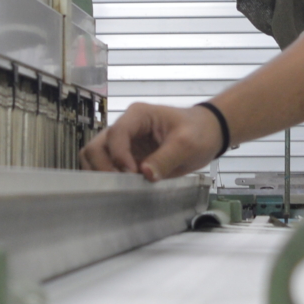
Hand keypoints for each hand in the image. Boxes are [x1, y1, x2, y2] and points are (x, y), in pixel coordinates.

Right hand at [82, 102, 225, 180]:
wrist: (208, 134)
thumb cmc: (198, 131)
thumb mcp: (187, 143)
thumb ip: (166, 158)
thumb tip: (145, 175)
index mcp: (138, 115)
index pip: (116, 134)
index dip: (119, 155)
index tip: (132, 173)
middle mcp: (125, 127)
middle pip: (96, 146)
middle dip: (103, 166)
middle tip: (120, 184)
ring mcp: (124, 144)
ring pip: (95, 157)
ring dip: (100, 173)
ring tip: (119, 186)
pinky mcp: (127, 158)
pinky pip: (107, 167)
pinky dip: (108, 178)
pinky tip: (122, 188)